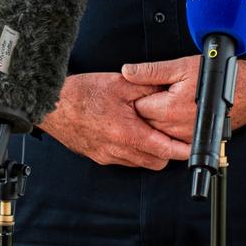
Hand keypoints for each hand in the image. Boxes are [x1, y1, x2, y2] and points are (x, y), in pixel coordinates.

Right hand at [39, 72, 189, 169]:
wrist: (53, 105)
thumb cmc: (82, 93)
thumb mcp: (121, 83)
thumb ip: (148, 87)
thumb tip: (168, 89)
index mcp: (127, 133)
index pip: (164, 150)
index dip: (182, 150)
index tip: (192, 146)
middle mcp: (118, 151)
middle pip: (155, 162)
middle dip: (167, 150)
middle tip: (172, 132)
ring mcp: (107, 156)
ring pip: (139, 162)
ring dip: (149, 150)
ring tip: (150, 129)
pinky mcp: (98, 156)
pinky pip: (124, 160)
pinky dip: (133, 150)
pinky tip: (130, 131)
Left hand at [121, 55, 245, 139]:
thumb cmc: (217, 75)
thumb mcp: (181, 66)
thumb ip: (151, 71)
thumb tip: (127, 71)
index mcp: (168, 109)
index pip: (137, 108)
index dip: (136, 95)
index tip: (140, 87)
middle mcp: (175, 128)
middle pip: (144, 123)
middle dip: (144, 108)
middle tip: (151, 92)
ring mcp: (184, 138)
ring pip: (156, 132)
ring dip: (155, 119)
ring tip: (163, 101)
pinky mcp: (192, 141)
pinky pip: (171, 139)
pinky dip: (168, 128)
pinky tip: (173, 114)